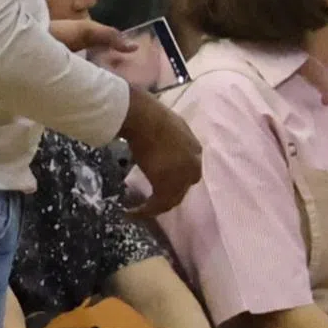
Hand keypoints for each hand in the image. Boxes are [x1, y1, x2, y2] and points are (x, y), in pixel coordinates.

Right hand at [119, 88, 201, 210]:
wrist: (144, 119)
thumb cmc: (151, 115)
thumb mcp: (168, 124)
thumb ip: (169, 136)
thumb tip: (157, 140)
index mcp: (195, 150)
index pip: (189, 171)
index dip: (176, 180)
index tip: (160, 183)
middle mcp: (193, 166)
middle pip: (183, 189)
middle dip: (167, 196)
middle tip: (151, 201)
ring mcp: (181, 177)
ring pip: (171, 200)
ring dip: (155, 207)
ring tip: (138, 211)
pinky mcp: (166, 186)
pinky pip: (156, 204)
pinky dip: (144, 211)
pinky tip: (132, 212)